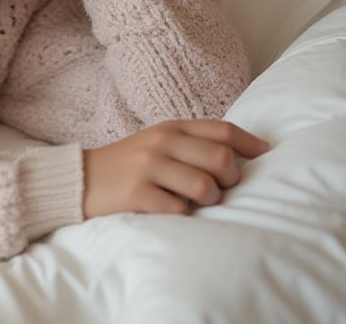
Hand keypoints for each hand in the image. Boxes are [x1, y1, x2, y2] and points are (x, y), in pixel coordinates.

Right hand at [83, 120, 269, 217]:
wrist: (79, 179)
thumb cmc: (128, 165)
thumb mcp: (157, 144)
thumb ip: (192, 144)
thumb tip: (242, 156)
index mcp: (170, 128)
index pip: (222, 130)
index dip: (251, 144)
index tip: (266, 156)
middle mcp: (160, 143)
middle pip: (221, 158)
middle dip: (231, 180)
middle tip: (221, 190)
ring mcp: (147, 168)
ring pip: (204, 186)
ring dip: (210, 201)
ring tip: (198, 204)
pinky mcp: (135, 194)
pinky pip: (179, 210)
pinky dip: (184, 217)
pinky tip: (174, 213)